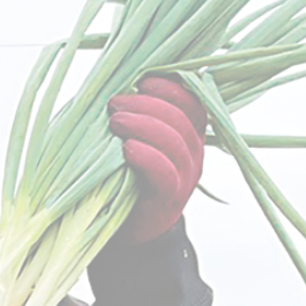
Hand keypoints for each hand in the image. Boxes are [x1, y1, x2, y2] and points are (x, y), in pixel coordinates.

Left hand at [111, 76, 207, 243]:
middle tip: (114, 105)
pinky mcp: (170, 199)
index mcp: (186, 132)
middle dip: (146, 103)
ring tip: (115, 122)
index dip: (169, 86)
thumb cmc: (119, 173)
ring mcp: (185, 176)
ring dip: (143, 124)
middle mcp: (193, 152)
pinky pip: (166, 172)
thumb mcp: (127, 134)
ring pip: (176, 140)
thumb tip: (113, 76)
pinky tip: (127, 149)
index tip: (139, 82)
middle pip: (182, 116)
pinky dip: (146, 156)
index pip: (192, 101)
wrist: (123, 228)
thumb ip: (130, 110)